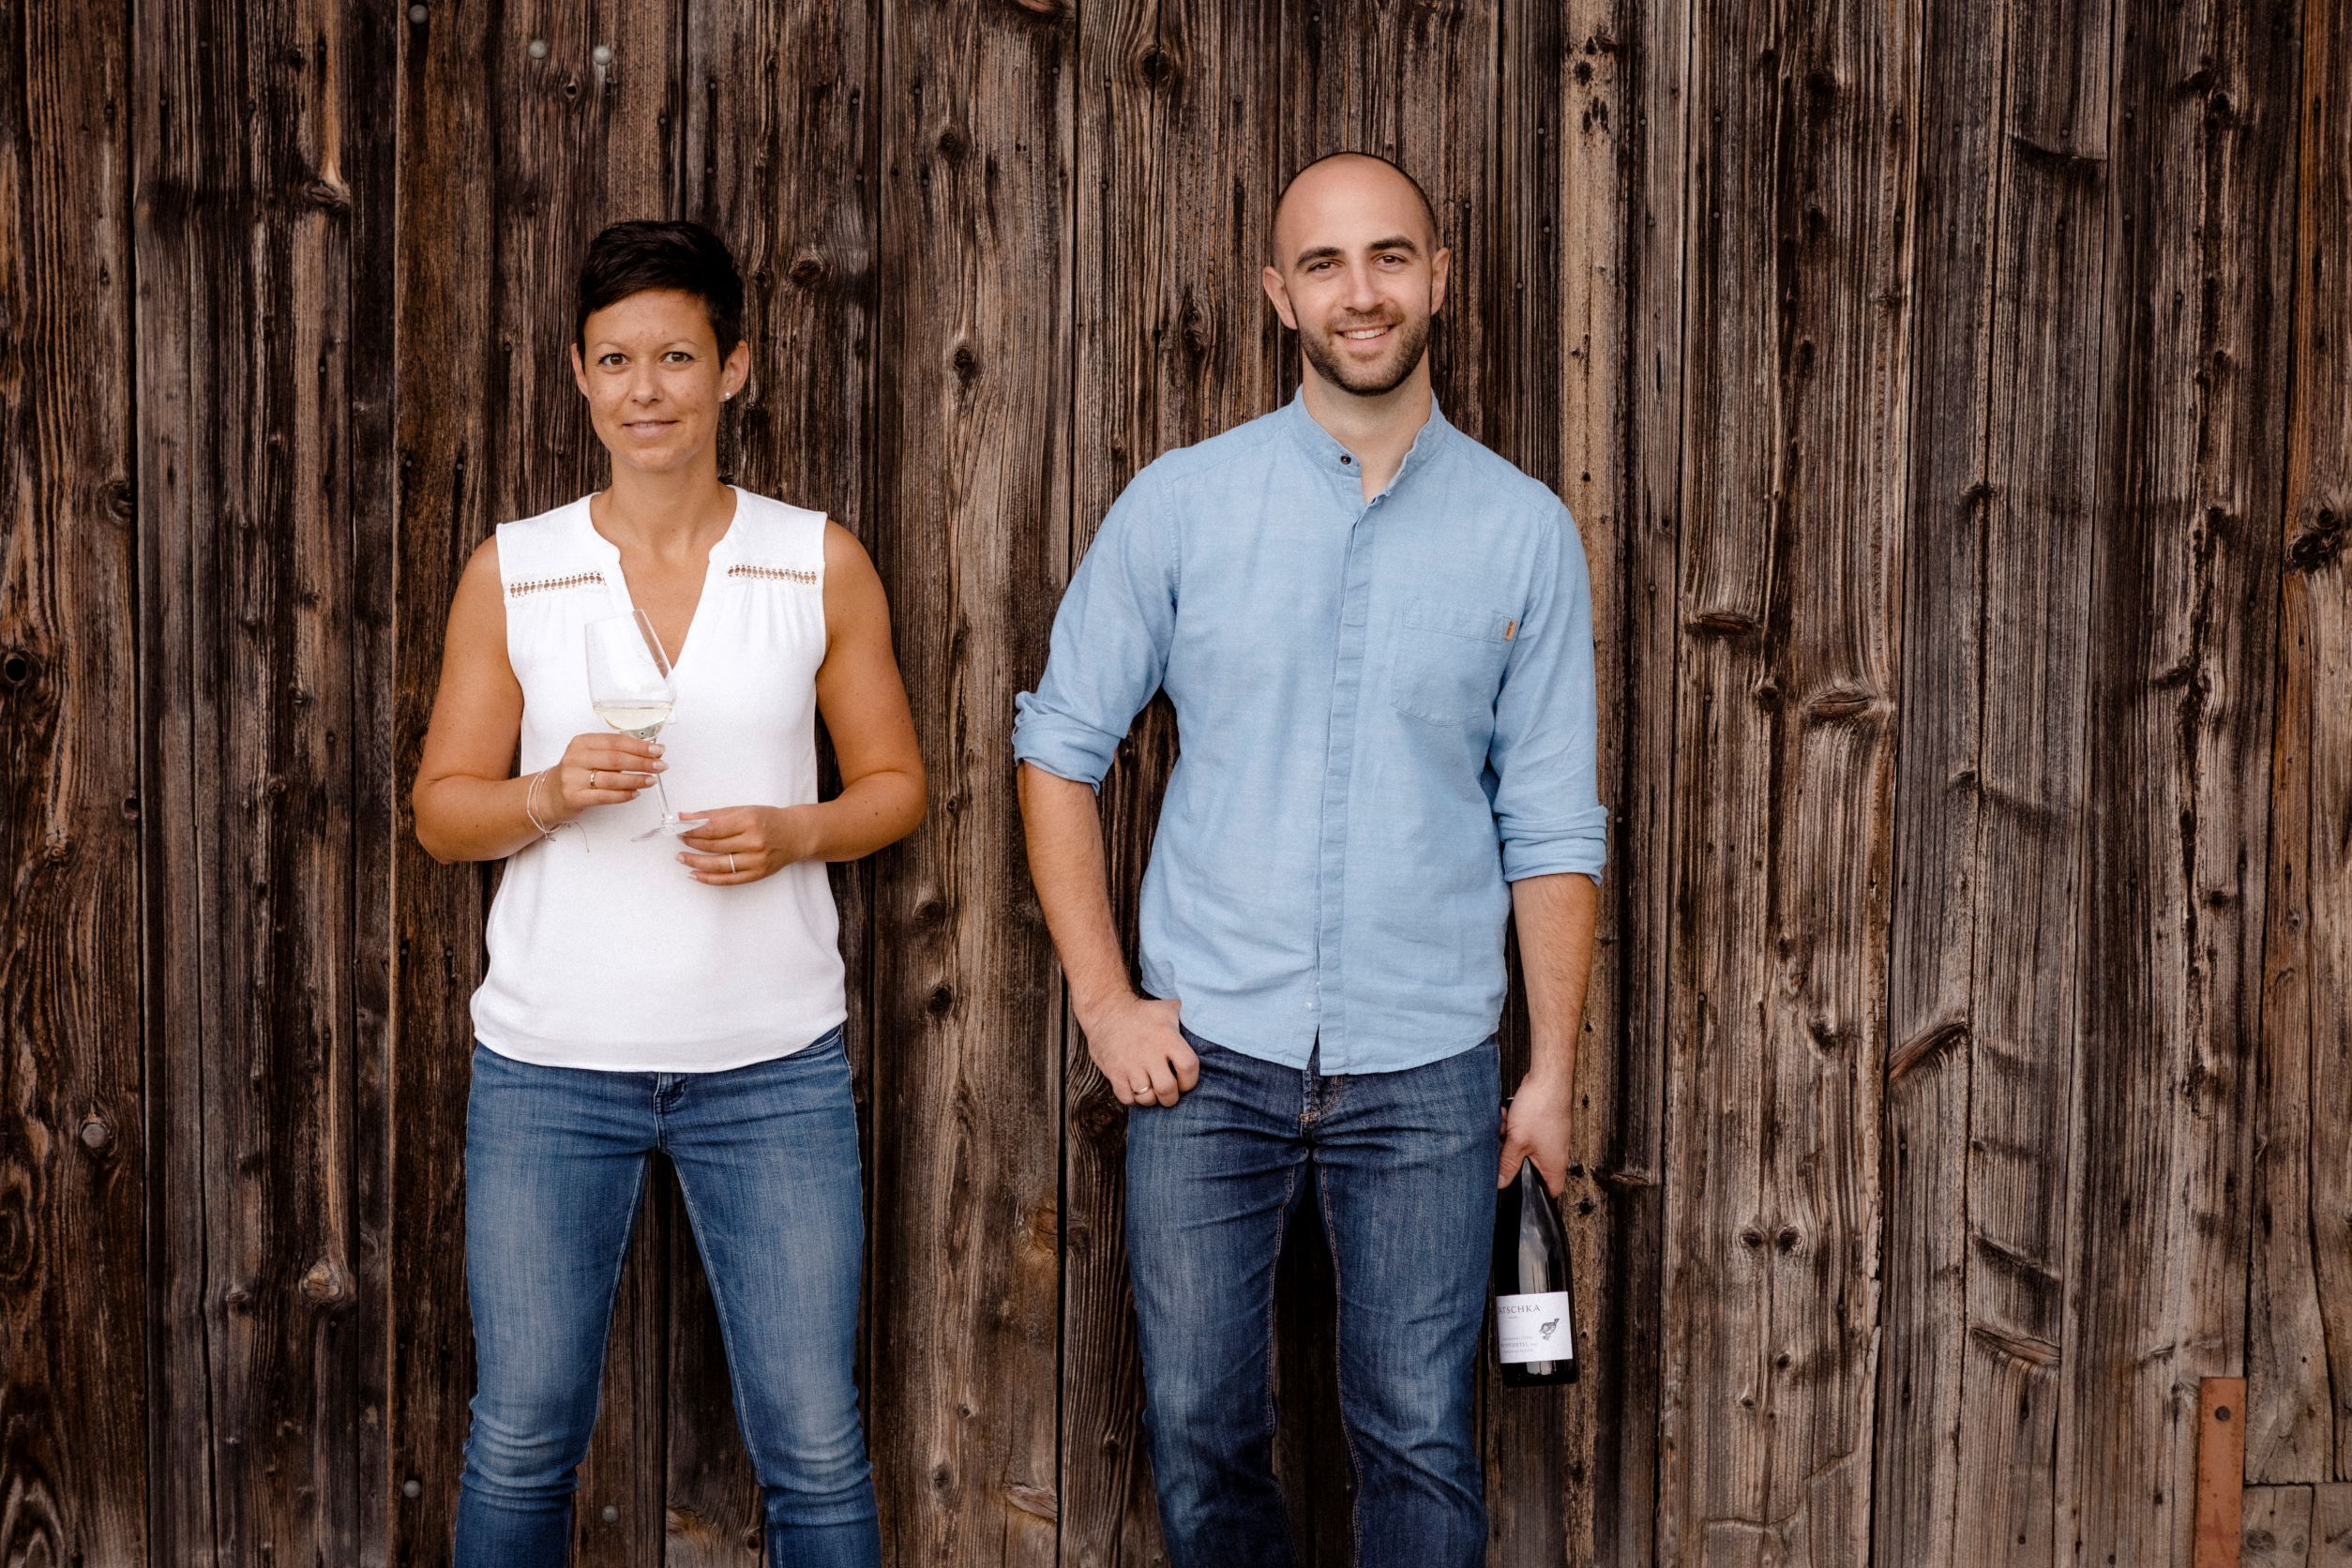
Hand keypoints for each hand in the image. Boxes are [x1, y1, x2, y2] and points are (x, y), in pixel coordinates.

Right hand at [545, 732, 664, 819]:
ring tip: (651, 780)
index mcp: (582, 742)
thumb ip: (615, 752)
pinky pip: (605, 796)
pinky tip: (636, 793)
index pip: (615, 741)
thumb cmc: (577, 773)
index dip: (639, 746)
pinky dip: (623, 795)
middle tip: (660, 766)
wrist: (550, 794)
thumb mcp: (591, 755)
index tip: (657, 750)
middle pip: (616, 759)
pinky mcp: (574, 796)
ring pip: (612, 779)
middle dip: (642, 762)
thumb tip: (648, 752)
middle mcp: (576, 758)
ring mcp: (573, 778)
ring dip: (636, 780)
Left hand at [675, 805, 811, 884]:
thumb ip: (715, 814)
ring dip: (695, 862)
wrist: (796, 834)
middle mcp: (754, 842)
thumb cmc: (770, 820)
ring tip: (681, 857)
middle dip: (692, 842)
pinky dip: (709, 878)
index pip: (713, 828)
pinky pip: (728, 880)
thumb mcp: (744, 810)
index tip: (679, 827)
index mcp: (750, 821)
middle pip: (714, 845)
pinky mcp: (757, 874)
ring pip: (718, 864)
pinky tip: (695, 874)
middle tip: (679, 839)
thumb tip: (686, 817)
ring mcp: (756, 860)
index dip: (693, 829)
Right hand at [1078, 992, 1196, 1107]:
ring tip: (1152, 1091)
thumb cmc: (1143, 1012)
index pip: (1189, 1067)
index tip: (1185, 1081)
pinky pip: (1127, 1099)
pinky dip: (1134, 1099)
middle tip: (1169, 1093)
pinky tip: (1136, 1089)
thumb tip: (1212, 1019)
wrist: (1106, 1010)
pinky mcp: (1114, 1072)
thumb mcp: (1168, 1008)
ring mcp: (1130, 1064)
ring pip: (1147, 1098)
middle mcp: (1149, 1053)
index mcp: (1167, 1038)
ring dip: (1152, 1099)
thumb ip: (1189, 1016)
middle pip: (1167, 1089)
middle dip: (1171, 1097)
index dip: (1190, 1080)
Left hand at [1500, 1067, 1573, 1194]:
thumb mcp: (1517, 1141)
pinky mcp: (1545, 1125)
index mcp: (1555, 1165)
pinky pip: (1526, 1134)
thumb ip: (1507, 1164)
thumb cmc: (1541, 1108)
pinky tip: (1508, 1115)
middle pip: (1531, 1168)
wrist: (1549, 1077)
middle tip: (1504, 1147)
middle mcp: (1556, 1154)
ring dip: (1511, 1139)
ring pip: (1525, 1149)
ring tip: (1505, 1125)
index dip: (1534, 1194)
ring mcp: (1551, 1139)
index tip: (1515, 1188)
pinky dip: (1515, 1127)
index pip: (1551, 1191)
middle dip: (1513, 1159)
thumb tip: (1499, 1183)